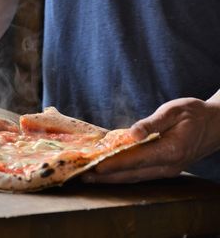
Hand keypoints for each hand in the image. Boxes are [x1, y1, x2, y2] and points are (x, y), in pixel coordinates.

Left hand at [82, 97, 219, 182]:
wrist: (217, 125)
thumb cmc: (195, 114)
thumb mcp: (174, 111)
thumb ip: (152, 123)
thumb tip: (132, 133)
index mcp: (170, 150)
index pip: (135, 159)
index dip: (113, 164)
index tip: (95, 167)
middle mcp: (169, 165)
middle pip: (132, 174)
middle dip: (107, 176)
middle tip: (84, 176)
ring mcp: (168, 170)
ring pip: (135, 178)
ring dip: (113, 179)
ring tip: (92, 178)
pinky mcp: (166, 169)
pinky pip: (141, 175)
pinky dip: (124, 175)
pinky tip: (110, 173)